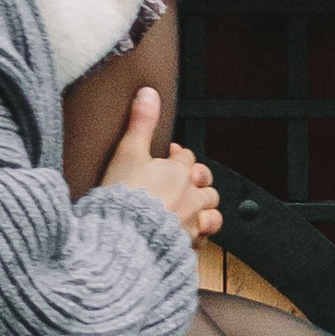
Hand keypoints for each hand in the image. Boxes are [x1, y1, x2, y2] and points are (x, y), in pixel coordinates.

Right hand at [99, 84, 220, 247]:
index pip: (186, 156)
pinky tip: (187, 235)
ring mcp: (191, 221)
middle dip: (197, 181)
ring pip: (212, 212)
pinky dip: (198, 236)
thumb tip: (149, 92)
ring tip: (192, 210)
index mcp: (178, 171)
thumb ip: (141, 123)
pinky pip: (202, 239)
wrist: (122, 237)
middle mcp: (190, 195)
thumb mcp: (128, 152)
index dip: (176, 155)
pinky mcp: (186, 243)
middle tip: (182, 183)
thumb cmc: (124, 196)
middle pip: (205, 183)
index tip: (166, 157)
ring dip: (205, 209)